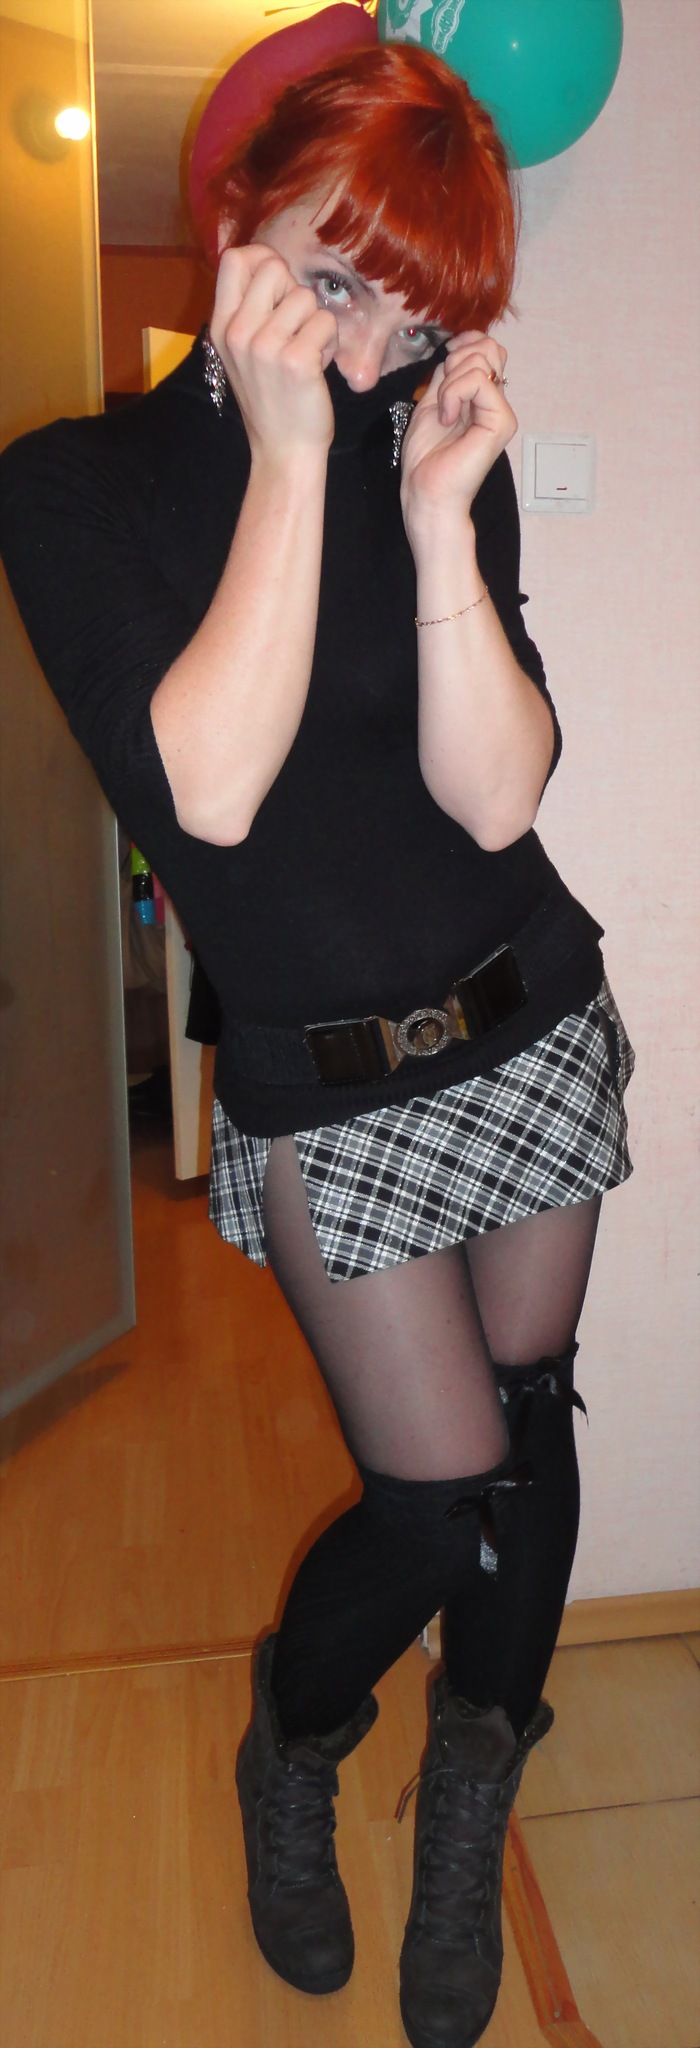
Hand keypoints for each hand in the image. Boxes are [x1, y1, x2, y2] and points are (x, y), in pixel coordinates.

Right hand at [209, 245, 339, 462]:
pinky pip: (325, 322)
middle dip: (293, 291)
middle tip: (295, 326)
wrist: (283, 450)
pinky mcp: (296, 360)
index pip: (234, 260)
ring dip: (315, 322)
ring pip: (305, 296)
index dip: (262, 259)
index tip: (278, 285)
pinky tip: (318, 366)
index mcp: (222, 326)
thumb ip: (250, 309)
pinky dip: (330, 343)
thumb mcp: (244, 352)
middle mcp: (238, 332)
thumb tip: (271, 265)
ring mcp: (265, 346)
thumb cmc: (271, 399)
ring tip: (307, 351)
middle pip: (273, 268)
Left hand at [400, 330, 516, 533]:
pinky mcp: (502, 422)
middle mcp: (496, 402)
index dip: (465, 343)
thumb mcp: (431, 402)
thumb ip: (448, 375)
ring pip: (482, 359)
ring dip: (450, 381)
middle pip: (489, 347)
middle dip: (456, 359)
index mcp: (481, 397)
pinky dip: (453, 392)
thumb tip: (459, 347)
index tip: (445, 359)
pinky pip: (479, 380)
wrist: (426, 492)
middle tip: (442, 395)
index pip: (487, 348)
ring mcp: (502, 412)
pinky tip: (447, 418)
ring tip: (444, 412)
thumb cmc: (426, 458)